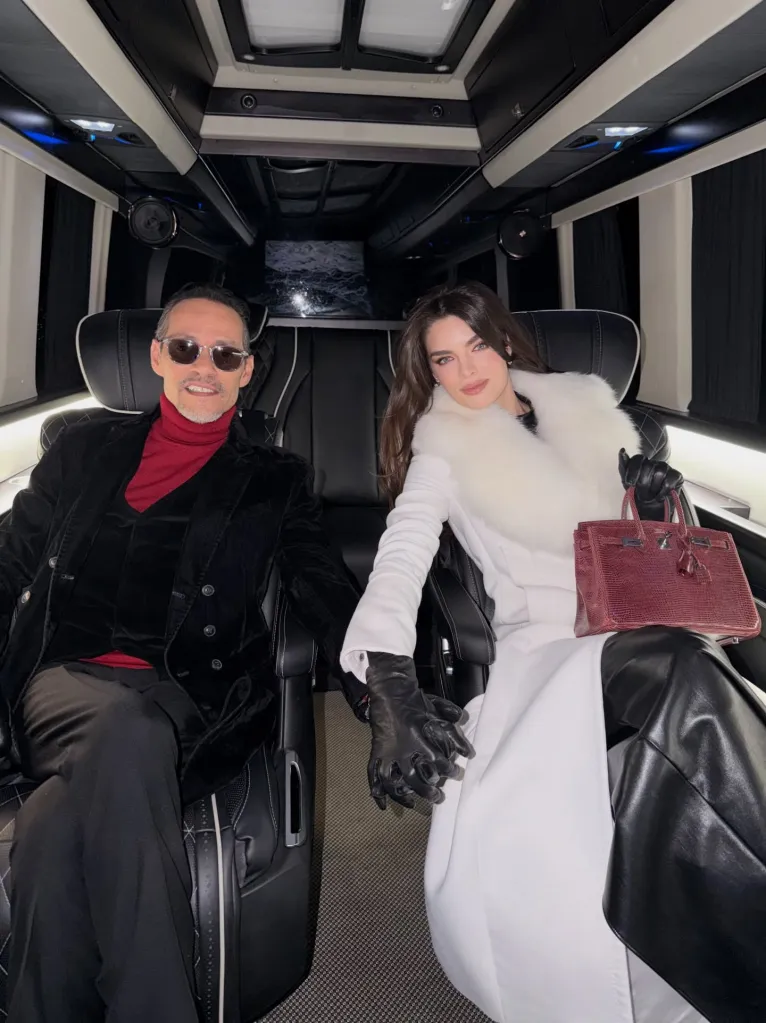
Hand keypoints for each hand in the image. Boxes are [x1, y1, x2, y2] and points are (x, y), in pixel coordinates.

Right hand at [365, 652, 473, 809]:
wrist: (390, 691)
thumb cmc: (415, 700)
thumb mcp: (437, 710)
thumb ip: (453, 728)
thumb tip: (468, 748)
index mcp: (418, 738)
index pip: (437, 761)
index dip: (449, 771)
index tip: (457, 775)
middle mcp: (401, 749)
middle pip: (415, 778)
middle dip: (428, 791)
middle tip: (438, 798)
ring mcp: (386, 752)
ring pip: (393, 782)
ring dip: (403, 796)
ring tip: (413, 804)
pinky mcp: (376, 752)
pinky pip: (373, 775)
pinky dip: (377, 792)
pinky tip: (383, 805)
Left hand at [619, 449, 683, 517]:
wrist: (650, 511)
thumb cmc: (638, 494)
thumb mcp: (627, 481)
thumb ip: (623, 466)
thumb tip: (622, 450)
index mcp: (643, 462)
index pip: (638, 458)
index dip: (633, 471)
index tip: (630, 483)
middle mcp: (655, 463)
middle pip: (648, 466)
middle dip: (642, 483)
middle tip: (641, 493)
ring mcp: (667, 468)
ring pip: (659, 473)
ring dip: (652, 488)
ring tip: (651, 495)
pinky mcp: (677, 476)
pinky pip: (669, 482)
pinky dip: (662, 492)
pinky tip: (659, 497)